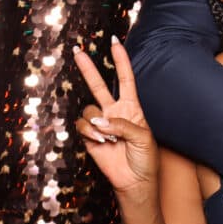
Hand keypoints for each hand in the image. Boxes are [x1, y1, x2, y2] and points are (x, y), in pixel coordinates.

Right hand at [74, 36, 157, 193]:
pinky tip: (100, 141)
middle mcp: (114, 112)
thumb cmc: (145, 159)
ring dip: (97, 122)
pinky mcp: (89, 138)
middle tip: (77, 50)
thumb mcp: (143, 137)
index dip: (121, 61)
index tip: (114, 42)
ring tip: (108, 138)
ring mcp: (101, 124)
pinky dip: (90, 131)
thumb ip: (123, 124)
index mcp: (132, 107)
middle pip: (99, 85)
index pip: (126, 79)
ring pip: (89, 109)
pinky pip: (82, 126)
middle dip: (88, 68)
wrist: (135, 181)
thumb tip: (100, 121)